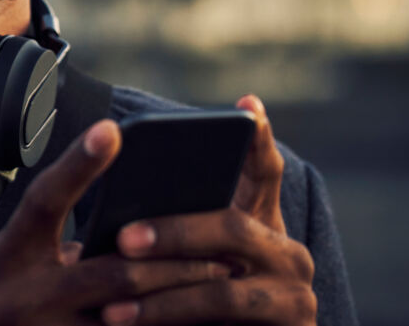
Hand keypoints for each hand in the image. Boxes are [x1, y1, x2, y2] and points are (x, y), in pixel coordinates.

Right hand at [0, 120, 232, 325]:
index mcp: (9, 255)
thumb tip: (117, 237)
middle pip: (114, 272)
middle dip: (174, 261)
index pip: (45, 199)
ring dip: (178, 303)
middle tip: (222, 249)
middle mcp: (26, 295)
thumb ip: (55, 248)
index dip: (78, 164)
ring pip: (129, 318)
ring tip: (220, 287)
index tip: (112, 129)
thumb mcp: (4, 264)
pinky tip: (191, 323)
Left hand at [100, 96, 316, 324]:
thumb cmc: (194, 306)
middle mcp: (287, 252)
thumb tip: (112, 212)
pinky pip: (223, 319)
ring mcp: (296, 294)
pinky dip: (170, 320)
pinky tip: (131, 322)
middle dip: (172, 233)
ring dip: (160, 294)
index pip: (263, 171)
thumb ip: (168, 231)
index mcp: (259, 223)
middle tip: (123, 239)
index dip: (257, 139)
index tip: (245, 104)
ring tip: (112, 304)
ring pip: (222, 287)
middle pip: (230, 226)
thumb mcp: (182, 264)